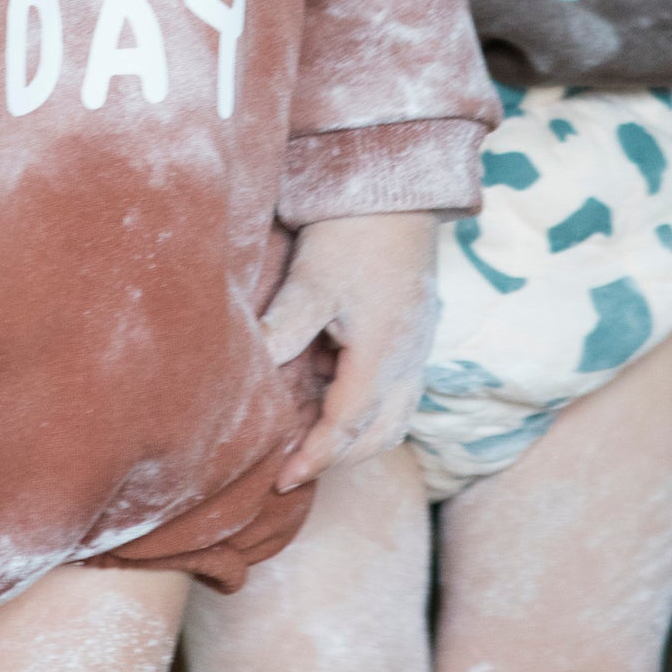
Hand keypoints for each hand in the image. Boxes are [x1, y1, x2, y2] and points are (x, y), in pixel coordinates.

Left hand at [264, 211, 438, 487]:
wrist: (396, 191)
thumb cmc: (351, 233)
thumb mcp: (311, 281)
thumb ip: (285, 329)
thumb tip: (253, 371)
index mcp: (383, 355)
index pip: (346, 427)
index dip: (313, 457)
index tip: (281, 480)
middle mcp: (409, 361)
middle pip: (377, 435)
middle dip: (337, 458)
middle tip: (293, 469)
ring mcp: (418, 349)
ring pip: (394, 418)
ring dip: (357, 438)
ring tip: (312, 442)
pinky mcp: (418, 333)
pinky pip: (399, 393)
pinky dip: (369, 410)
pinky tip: (333, 393)